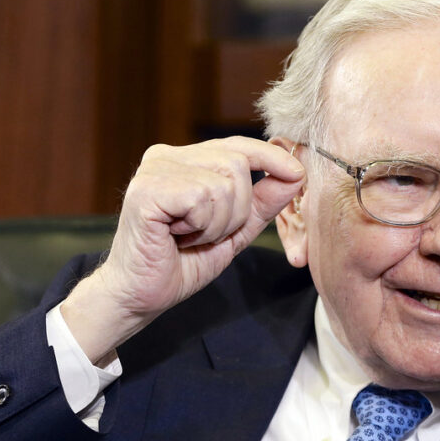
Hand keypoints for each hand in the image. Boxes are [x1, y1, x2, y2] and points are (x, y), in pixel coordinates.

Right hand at [61, 136, 304, 363]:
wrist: (142, 295)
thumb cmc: (183, 261)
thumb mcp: (236, 229)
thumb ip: (264, 201)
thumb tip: (297, 174)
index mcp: (186, 159)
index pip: (239, 145)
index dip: (272, 158)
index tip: (297, 174)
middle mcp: (167, 155)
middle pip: (238, 164)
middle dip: (237, 210)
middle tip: (207, 233)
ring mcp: (154, 169)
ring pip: (223, 184)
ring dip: (218, 223)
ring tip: (190, 236)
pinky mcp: (145, 189)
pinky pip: (203, 197)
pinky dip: (202, 226)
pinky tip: (177, 236)